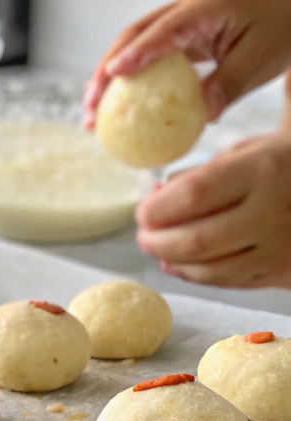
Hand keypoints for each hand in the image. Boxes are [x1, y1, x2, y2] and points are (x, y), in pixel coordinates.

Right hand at [84, 0, 290, 126]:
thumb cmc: (283, 30)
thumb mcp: (260, 60)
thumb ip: (227, 85)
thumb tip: (201, 114)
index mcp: (205, 8)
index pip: (161, 31)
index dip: (134, 54)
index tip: (111, 76)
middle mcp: (184, 10)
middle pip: (132, 37)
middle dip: (106, 70)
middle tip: (91, 105)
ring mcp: (178, 22)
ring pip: (132, 46)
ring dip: (110, 77)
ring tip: (93, 112)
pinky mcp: (178, 37)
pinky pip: (146, 57)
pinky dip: (129, 80)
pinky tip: (117, 105)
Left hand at [135, 133, 290, 288]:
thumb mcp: (267, 138)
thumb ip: (214, 165)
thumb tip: (163, 191)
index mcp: (267, 169)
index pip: (194, 195)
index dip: (158, 208)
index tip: (143, 209)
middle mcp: (275, 213)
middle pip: (197, 240)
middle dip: (159, 241)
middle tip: (144, 235)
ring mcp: (285, 247)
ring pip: (214, 270)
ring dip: (176, 263)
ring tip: (160, 250)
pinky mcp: (290, 272)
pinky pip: (237, 282)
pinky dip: (202, 277)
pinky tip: (183, 266)